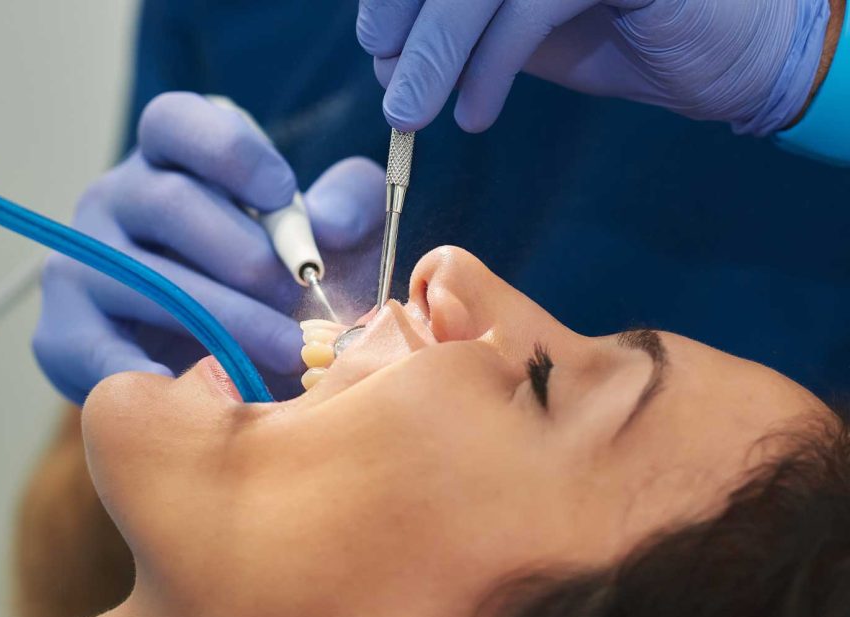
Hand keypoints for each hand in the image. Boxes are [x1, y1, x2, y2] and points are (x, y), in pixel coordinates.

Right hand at [34, 92, 384, 402]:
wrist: (237, 369)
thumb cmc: (287, 283)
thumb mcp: (335, 232)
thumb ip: (351, 204)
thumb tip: (329, 226)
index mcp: (171, 159)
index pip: (175, 122)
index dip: (230, 152)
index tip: (282, 195)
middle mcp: (115, 199)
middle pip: (166, 203)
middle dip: (245, 256)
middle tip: (298, 298)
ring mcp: (81, 264)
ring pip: (142, 279)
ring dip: (222, 319)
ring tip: (286, 351)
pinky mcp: (65, 333)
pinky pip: (99, 353)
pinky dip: (151, 377)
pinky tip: (201, 392)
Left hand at [357, 0, 831, 133]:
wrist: (729, 54)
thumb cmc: (619, 32)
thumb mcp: (517, 30)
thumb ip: (457, 28)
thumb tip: (385, 56)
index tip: (377, 43)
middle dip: (404, 18)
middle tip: (390, 85)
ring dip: (435, 52)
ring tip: (412, 115)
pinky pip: (531, 4)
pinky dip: (492, 63)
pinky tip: (474, 114)